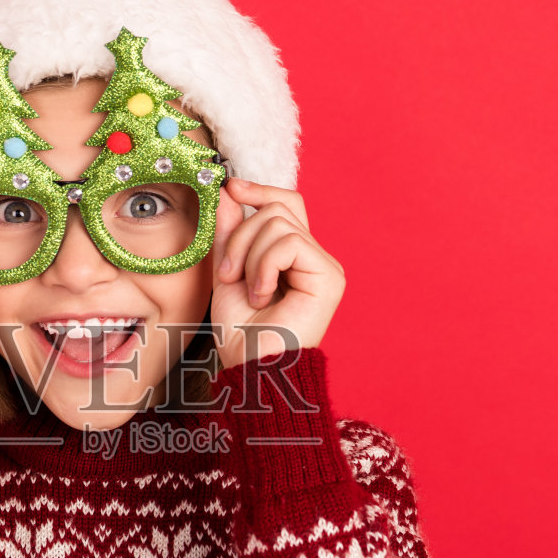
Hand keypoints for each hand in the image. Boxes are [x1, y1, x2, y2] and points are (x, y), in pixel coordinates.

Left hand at [210, 178, 344, 370]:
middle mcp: (314, 258)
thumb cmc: (241, 335)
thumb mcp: (227, 272)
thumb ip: (230, 233)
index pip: (284, 204)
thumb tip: (229, 191)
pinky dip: (263, 266)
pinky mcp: (329, 277)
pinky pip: (288, 242)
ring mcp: (325, 266)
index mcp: (293, 257)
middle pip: (276, 208)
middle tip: (230, 275)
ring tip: (249, 292)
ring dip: (248, 256)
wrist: (252, 370)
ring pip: (278, 222)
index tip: (229, 187)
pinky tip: (262, 295)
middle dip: (240, 237)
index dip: (258, 190)